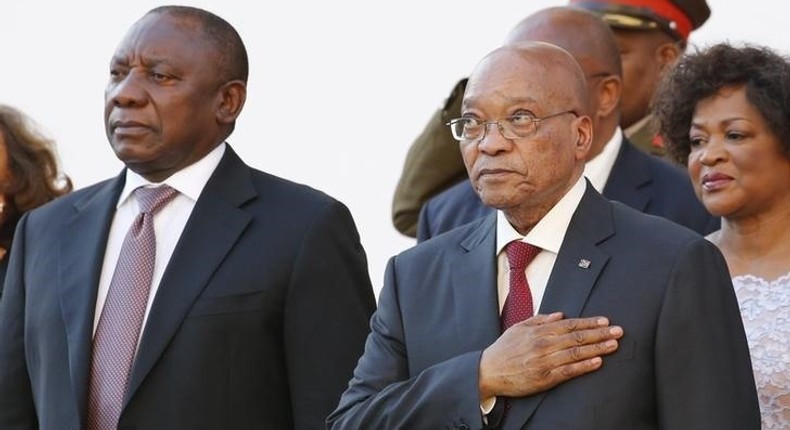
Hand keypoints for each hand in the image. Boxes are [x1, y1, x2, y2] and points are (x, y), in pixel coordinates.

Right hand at [478, 312, 622, 398]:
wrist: (488, 371)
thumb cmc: (503, 350)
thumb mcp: (519, 328)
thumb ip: (540, 320)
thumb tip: (560, 314)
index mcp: (539, 331)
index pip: (570, 325)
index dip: (589, 322)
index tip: (605, 321)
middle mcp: (544, 344)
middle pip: (577, 337)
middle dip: (600, 333)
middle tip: (618, 331)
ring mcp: (546, 361)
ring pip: (576, 353)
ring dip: (598, 348)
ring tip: (613, 344)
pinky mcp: (545, 378)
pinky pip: (569, 371)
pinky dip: (584, 366)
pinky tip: (597, 362)